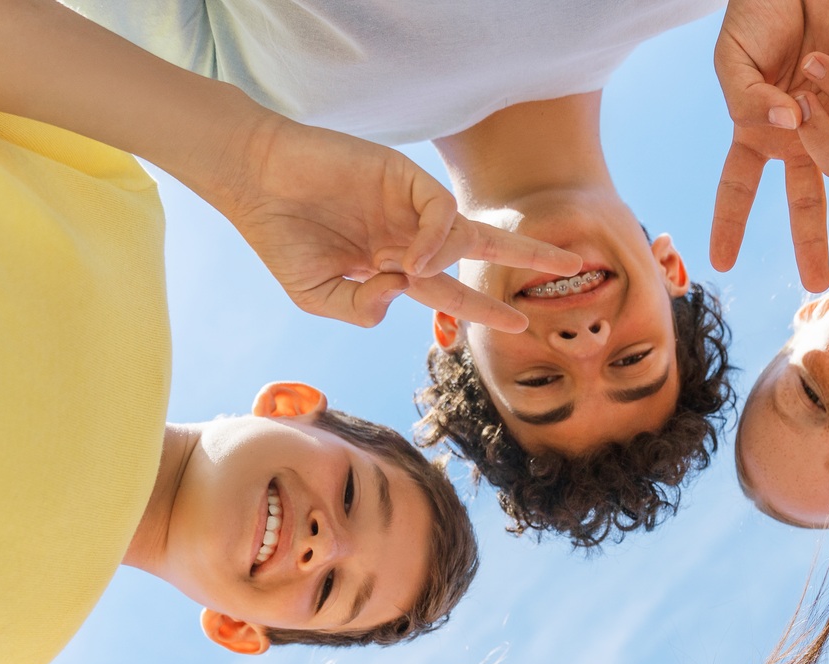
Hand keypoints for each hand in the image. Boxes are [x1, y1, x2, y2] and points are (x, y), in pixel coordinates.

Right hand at [212, 115, 580, 329]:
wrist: (254, 183)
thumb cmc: (280, 238)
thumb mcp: (317, 296)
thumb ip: (360, 309)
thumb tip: (400, 294)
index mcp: (393, 265)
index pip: (449, 288)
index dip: (482, 307)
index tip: (517, 323)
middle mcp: (409, 234)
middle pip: (481, 246)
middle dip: (528, 254)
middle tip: (575, 264)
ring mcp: (408, 205)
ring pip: (466, 229)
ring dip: (479, 254)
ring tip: (457, 267)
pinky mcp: (402, 176)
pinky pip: (439, 212)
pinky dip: (434, 241)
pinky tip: (410, 262)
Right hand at [711, 0, 828, 289]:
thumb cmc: (759, 11)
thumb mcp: (732, 62)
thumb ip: (747, 105)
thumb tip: (787, 130)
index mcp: (758, 128)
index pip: (740, 187)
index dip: (729, 225)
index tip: (719, 262)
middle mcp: (801, 130)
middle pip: (807, 200)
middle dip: (812, 242)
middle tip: (816, 281)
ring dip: (817, 135)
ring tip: (799, 90)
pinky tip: (817, 61)